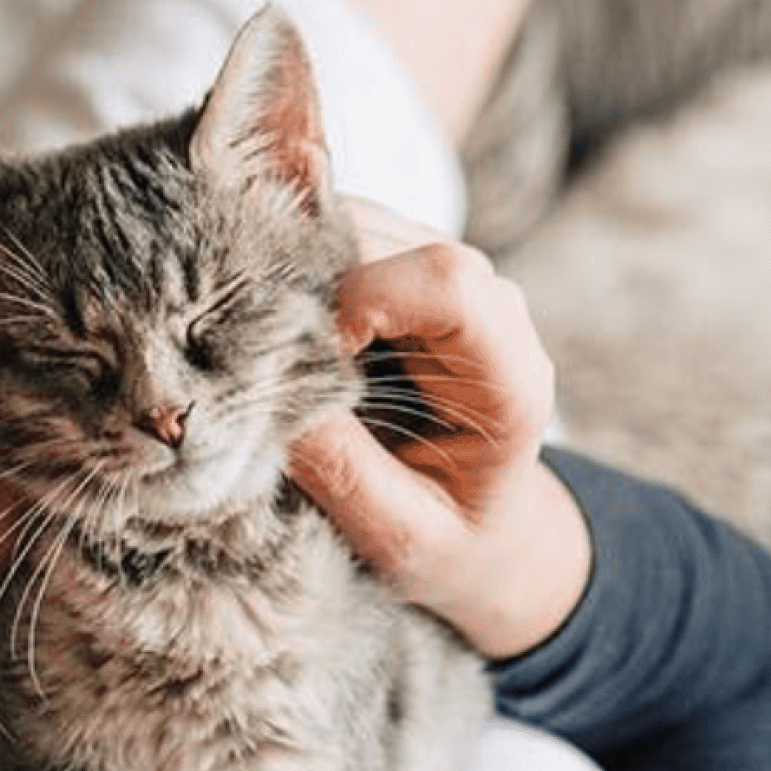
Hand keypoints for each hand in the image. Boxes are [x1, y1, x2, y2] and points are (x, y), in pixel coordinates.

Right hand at [288, 201, 586, 659]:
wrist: (481, 533)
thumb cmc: (449, 544)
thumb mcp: (399, 537)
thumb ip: (342, 471)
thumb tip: (263, 396)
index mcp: (511, 377)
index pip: (449, 284)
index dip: (364, 301)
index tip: (310, 368)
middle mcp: (489, 306)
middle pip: (383, 240)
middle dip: (305, 289)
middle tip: (259, 364)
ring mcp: (441, 279)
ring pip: (345, 226)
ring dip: (287, 281)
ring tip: (262, 356)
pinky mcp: (397, 272)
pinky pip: (327, 240)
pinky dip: (284, 279)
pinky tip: (268, 336)